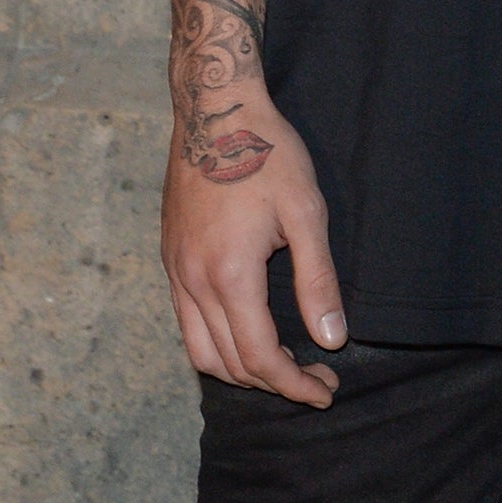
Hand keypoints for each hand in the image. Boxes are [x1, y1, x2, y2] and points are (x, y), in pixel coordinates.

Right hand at [160, 96, 346, 405]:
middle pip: (229, 364)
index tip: (325, 392)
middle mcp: (192, 283)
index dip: (294, 384)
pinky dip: (216, 344)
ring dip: (240, 370)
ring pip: (200, 351)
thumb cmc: (267, 153)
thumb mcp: (306, 211)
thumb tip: (331, 340)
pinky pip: (187, 323)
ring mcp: (175, 272)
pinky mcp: (170, 260)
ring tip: (282, 365)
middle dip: (274, 382)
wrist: (214, 110)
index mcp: (229, 276)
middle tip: (316, 379)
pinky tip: (246, 332)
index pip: (259, 357)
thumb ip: (317, 279)